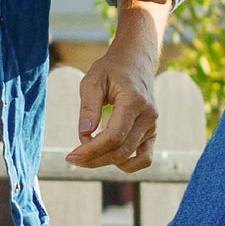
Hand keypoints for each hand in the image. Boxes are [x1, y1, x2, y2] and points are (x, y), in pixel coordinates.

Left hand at [65, 1, 166, 172]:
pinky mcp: (152, 132)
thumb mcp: (93, 79)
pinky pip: (144, 158)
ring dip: (105, 162)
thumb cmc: (112, 68)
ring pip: (130, 158)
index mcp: (135, 101)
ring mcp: (153, 126)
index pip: (114, 137)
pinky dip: (126, 164)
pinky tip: (107, 157)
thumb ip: (88, 107)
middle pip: (121, 151)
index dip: (92, 150)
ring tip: (87, 154)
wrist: (136, 61)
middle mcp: (148, 116)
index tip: (72, 155)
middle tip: (72, 158)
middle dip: (94, 159)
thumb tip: (84, 135)